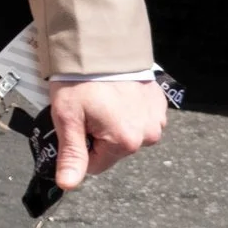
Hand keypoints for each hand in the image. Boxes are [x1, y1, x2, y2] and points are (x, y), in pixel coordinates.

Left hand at [49, 78, 166, 189]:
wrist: (101, 43)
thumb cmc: (81, 80)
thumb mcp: (68, 117)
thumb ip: (71, 154)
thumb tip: (67, 184)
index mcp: (125, 142)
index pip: (96, 164)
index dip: (81, 145)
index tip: (78, 123)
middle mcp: (148, 134)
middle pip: (114, 149)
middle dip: (99, 134)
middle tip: (88, 107)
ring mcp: (157, 118)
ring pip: (128, 134)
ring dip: (115, 122)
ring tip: (103, 98)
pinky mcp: (160, 103)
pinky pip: (140, 117)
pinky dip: (129, 109)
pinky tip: (117, 93)